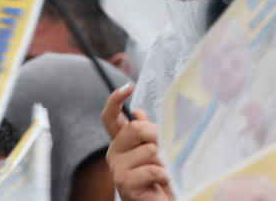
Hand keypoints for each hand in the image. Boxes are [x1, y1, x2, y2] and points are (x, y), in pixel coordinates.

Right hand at [103, 84, 172, 200]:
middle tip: (165, 150)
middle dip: (157, 136)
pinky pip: (152, 168)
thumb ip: (147, 131)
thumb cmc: (161, 175)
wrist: (163, 200)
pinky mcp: (123, 183)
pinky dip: (165, 174)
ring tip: (164, 171)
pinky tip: (164, 181)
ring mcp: (117, 168)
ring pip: (149, 149)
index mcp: (121, 142)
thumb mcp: (157, 148)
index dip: (115, 100)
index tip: (128, 86)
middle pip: (135, 128)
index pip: (110, 117)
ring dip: (165, 160)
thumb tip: (136, 111)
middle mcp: (114, 153)